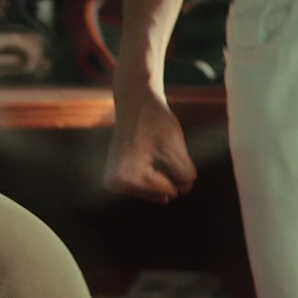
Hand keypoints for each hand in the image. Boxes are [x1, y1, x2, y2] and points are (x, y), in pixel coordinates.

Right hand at [103, 87, 196, 202]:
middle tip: (157, 149)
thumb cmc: (154, 122)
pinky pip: (142, 187)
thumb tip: (184, 190)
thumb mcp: (175, 146)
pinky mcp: (113, 179)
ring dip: (159, 175)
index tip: (168, 151)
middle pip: (158, 193)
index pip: (168, 189)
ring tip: (151, 151)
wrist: (134, 105)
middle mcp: (115, 183)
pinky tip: (147, 157)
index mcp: (127, 176)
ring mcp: (112, 182)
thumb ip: (184, 173)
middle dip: (166, 175)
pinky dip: (151, 176)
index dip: (178, 172)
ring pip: (151, 191)